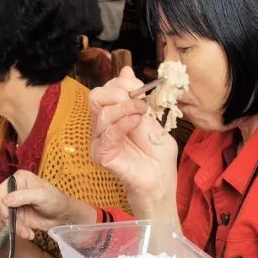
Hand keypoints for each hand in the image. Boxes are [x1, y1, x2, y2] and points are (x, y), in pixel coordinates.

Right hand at [0, 170, 96, 240]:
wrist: (64, 216)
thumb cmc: (56, 200)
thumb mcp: (42, 195)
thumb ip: (23, 196)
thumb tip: (5, 200)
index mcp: (19, 179)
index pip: (1, 190)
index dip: (2, 203)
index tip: (8, 214)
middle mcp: (14, 190)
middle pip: (1, 205)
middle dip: (9, 218)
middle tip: (19, 228)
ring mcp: (15, 204)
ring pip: (5, 217)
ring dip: (15, 227)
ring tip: (28, 233)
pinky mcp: (18, 215)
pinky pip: (11, 224)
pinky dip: (19, 231)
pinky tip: (30, 234)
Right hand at [89, 67, 178, 216]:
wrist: (161, 186)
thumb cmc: (158, 159)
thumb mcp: (153, 122)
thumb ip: (138, 99)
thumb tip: (126, 70)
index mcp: (113, 117)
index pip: (105, 90)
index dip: (120, 83)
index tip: (138, 86)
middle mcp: (102, 128)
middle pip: (96, 97)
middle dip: (118, 92)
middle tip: (137, 99)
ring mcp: (100, 142)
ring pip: (102, 113)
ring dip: (125, 108)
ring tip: (141, 113)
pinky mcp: (102, 156)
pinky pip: (107, 134)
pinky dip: (123, 123)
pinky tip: (136, 122)